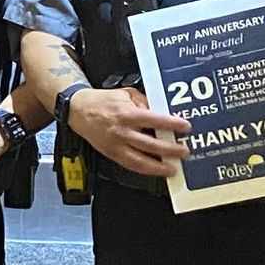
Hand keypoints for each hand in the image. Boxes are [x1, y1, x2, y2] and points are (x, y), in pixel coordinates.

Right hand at [68, 86, 190, 176]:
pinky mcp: (111, 153)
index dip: (172, 124)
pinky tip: (155, 171)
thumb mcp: (126, 94)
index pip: (154, 119)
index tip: (185, 127)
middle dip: (170, 150)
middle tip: (184, 151)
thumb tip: (161, 113)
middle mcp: (122, 131)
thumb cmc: (103, 101)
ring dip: (158, 167)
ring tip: (172, 168)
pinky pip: (130, 165)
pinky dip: (144, 169)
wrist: (78, 109)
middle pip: (150, 144)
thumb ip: (144, 103)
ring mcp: (116, 144)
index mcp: (127, 113)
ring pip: (140, 160)